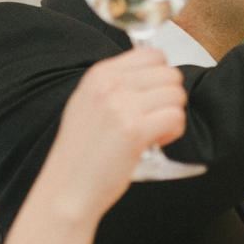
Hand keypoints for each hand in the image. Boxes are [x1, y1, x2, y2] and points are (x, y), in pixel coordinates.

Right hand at [41, 48, 187, 216]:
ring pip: (176, 95)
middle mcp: (110, 84)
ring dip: (171, 116)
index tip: (150, 99)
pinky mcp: (135, 130)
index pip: (153, 55)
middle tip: (152, 120)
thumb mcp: (88, 103)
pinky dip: (172, 133)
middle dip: (169, 99)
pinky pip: (176, 117)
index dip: (160, 79)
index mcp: (99, 74)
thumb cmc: (79, 153)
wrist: (66, 188)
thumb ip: (117, 84)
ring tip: (151, 133)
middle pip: (170, 74)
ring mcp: (122, 106)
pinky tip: (153, 143)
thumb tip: (154, 73)